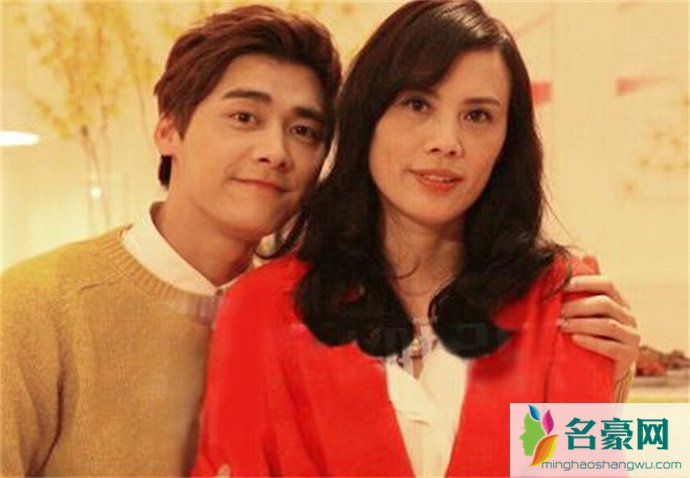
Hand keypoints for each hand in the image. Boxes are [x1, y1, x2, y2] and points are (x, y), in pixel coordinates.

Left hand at [560, 255, 639, 380]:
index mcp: (619, 301)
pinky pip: (610, 346)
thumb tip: (588, 254)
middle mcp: (629, 316)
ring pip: (607, 324)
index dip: (584, 282)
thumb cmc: (593, 334)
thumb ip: (588, 287)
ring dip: (580, 323)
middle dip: (577, 305)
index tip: (560, 286)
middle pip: (604, 303)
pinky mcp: (629, 355)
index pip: (607, 283)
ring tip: (560, 325)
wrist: (606, 367)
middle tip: (556, 311)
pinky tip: (575, 339)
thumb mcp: (589, 311)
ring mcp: (632, 336)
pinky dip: (591, 341)